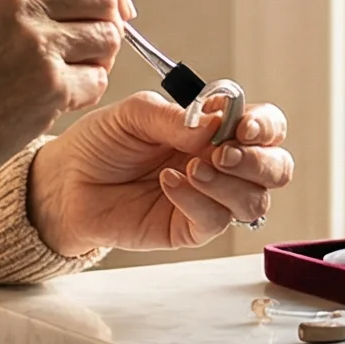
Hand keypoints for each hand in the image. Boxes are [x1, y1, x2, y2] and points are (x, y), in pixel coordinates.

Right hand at [0, 0, 134, 198]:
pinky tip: (53, 102)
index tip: (117, 3)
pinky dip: (85, 92)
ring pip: (108, 36)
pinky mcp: (49, 84)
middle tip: (94, 48)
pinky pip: (98, 80)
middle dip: (109, 21)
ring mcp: (33, 41)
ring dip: (99, 59)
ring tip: (66, 76)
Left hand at [29, 91, 294, 255]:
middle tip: (221, 154)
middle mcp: (223, 164)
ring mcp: (211, 199)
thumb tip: (218, 122)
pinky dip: (197, 200)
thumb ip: (178, 117)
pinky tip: (169, 183)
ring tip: (190, 168)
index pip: (266, 126)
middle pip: (277, 168)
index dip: (265, 126)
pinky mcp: (191, 228)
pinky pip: (216, 220)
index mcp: (217, 129)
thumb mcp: (134, 114)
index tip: (243, 125)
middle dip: (258, 161)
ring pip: (254, 200)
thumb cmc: (102, 143)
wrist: (67, 182)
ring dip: (229, 183)